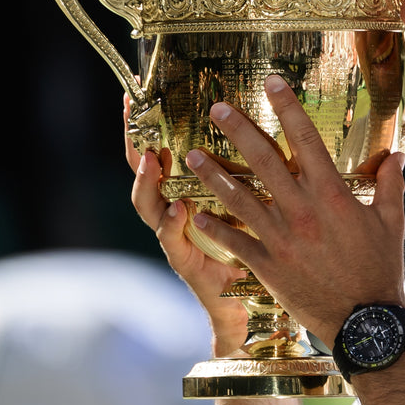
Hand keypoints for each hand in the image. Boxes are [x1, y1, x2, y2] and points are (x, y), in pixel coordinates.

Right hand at [124, 96, 247, 355]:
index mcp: (190, 194)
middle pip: (145, 176)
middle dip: (136, 147)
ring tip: (151, 160)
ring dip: (148, 183)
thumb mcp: (252, 206)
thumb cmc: (253, 251)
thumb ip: (255, 173)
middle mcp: (175, 214)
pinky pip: (175, 244)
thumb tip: (269, 126)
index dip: (148, 127)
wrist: (246, 308)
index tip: (136, 96)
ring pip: (150, 208)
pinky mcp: (188, 263)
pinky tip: (178, 210)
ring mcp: (177, 239)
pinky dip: (174, 227)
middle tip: (135, 119)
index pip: (164, 154)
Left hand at [184, 74, 404, 346]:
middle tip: (216, 109)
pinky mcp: (268, 265)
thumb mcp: (391, 221)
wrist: (365, 319)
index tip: (273, 83)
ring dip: (214, 174)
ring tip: (193, 155)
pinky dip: (215, 227)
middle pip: (264, 161)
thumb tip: (396, 154)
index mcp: (332, 194)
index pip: (306, 139)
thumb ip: (390, 184)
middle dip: (238, 130)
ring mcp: (281, 238)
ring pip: (240, 197)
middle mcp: (302, 210)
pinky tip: (197, 214)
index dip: (288, 108)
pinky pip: (235, 241)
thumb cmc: (380, 268)